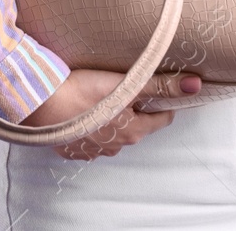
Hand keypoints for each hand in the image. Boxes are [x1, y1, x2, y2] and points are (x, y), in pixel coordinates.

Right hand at [21, 68, 200, 159]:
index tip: (156, 90)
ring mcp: (92, 151)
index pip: (161, 119)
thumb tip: (196, 86)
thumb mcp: (127, 84)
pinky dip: (90, 126)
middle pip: (136, 126)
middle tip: (125, 87)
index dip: (161, 103)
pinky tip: (82, 110)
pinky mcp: (71, 149)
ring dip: (111, 119)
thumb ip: (161, 86)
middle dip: (135, 109)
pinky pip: (89, 138)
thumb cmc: (82, 91)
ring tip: (100, 97)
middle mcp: (116, 146)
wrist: (40, 103)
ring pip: (112, 134)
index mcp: (133, 131)